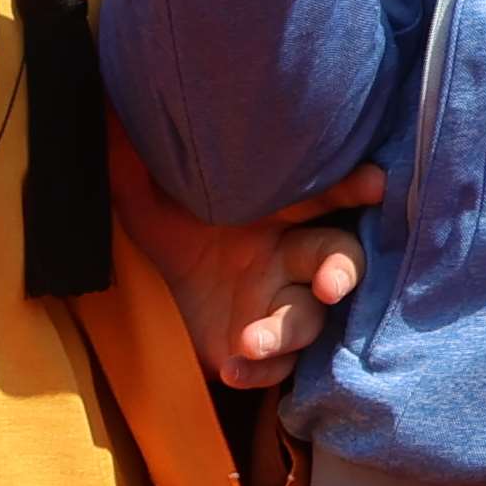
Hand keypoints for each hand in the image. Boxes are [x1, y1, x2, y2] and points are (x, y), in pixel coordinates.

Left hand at [121, 152, 379, 392]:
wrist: (151, 271)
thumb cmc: (171, 215)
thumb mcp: (142, 185)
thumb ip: (136, 154)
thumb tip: (111, 112)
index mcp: (280, 208)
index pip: (326, 194)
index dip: (352, 188)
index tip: (374, 183)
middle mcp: (292, 255)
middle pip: (338, 260)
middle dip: (341, 270)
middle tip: (330, 284)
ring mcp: (282, 303)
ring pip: (308, 318)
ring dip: (288, 331)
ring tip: (252, 340)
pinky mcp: (261, 346)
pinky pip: (278, 368)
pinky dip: (260, 373)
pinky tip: (232, 369)